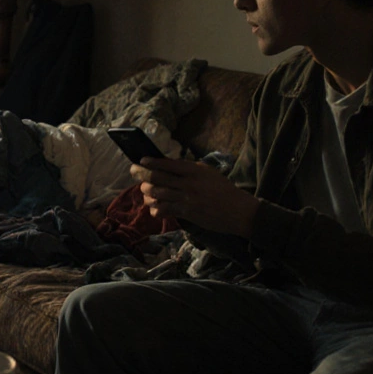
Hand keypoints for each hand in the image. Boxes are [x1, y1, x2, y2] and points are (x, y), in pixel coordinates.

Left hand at [130, 157, 258, 237]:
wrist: (238, 210)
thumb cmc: (223, 190)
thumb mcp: (208, 173)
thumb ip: (189, 169)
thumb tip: (167, 165)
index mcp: (194, 170)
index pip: (167, 163)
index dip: (151, 162)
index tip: (141, 160)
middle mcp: (188, 183)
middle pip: (157, 177)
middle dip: (141, 174)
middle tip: (134, 172)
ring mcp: (186, 199)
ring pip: (156, 194)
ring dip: (146, 193)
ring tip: (145, 193)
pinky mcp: (186, 213)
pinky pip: (164, 210)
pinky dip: (155, 209)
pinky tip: (154, 208)